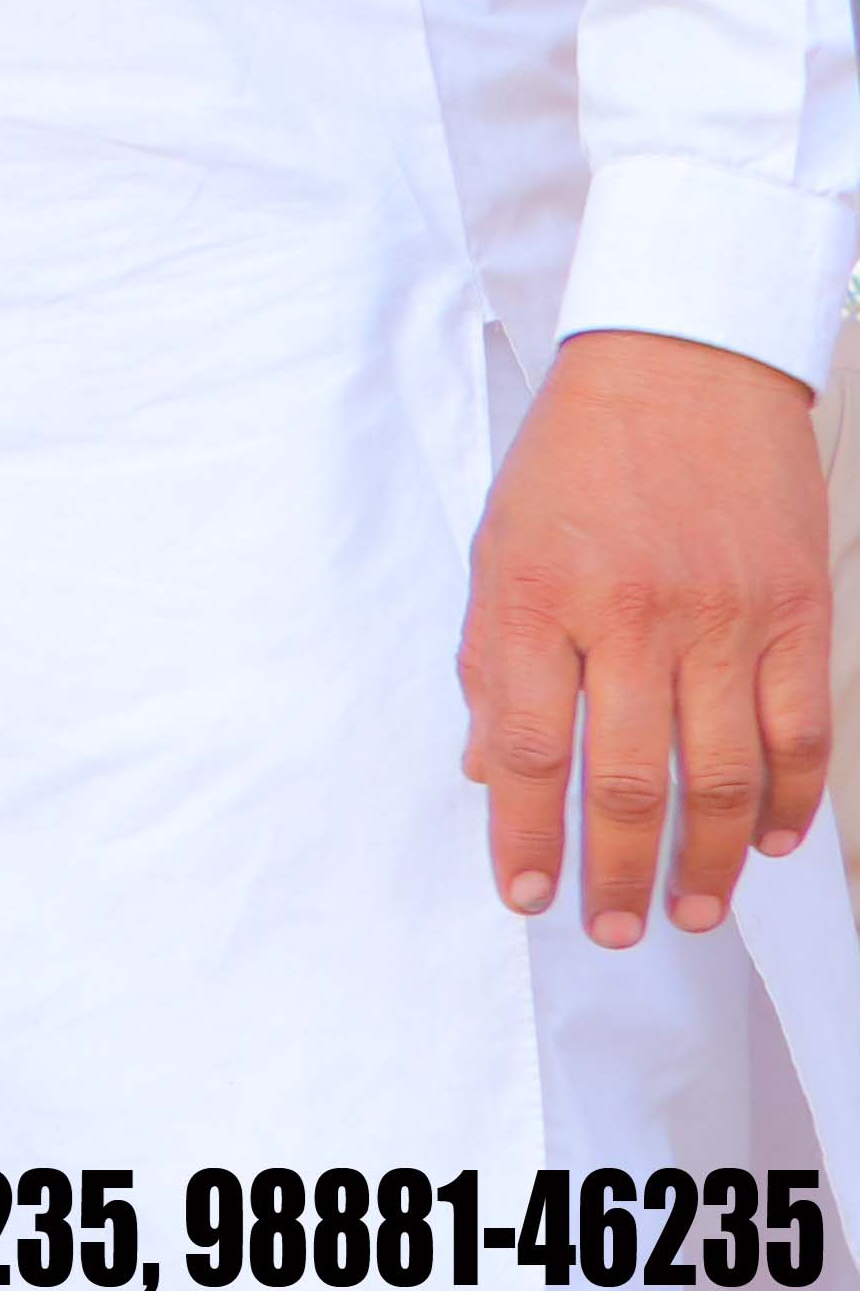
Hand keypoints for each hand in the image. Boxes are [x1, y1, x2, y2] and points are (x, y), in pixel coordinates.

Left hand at [467, 326, 833, 944]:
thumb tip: (491, 769)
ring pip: (723, 775)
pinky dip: (791, 798)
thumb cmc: (576, 455)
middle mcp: (631, 613)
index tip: (527, 894)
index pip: (528, 747)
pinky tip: (774, 841)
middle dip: (616, 870)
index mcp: (539, 594)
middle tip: (613, 927)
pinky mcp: (794, 611)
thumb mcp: (499, 542)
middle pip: (626, 779)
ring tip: (693, 907)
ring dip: (710, 858)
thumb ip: (493, 658)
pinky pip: (799, 731)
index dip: (526, 835)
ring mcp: (723, 616)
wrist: (681, 362)